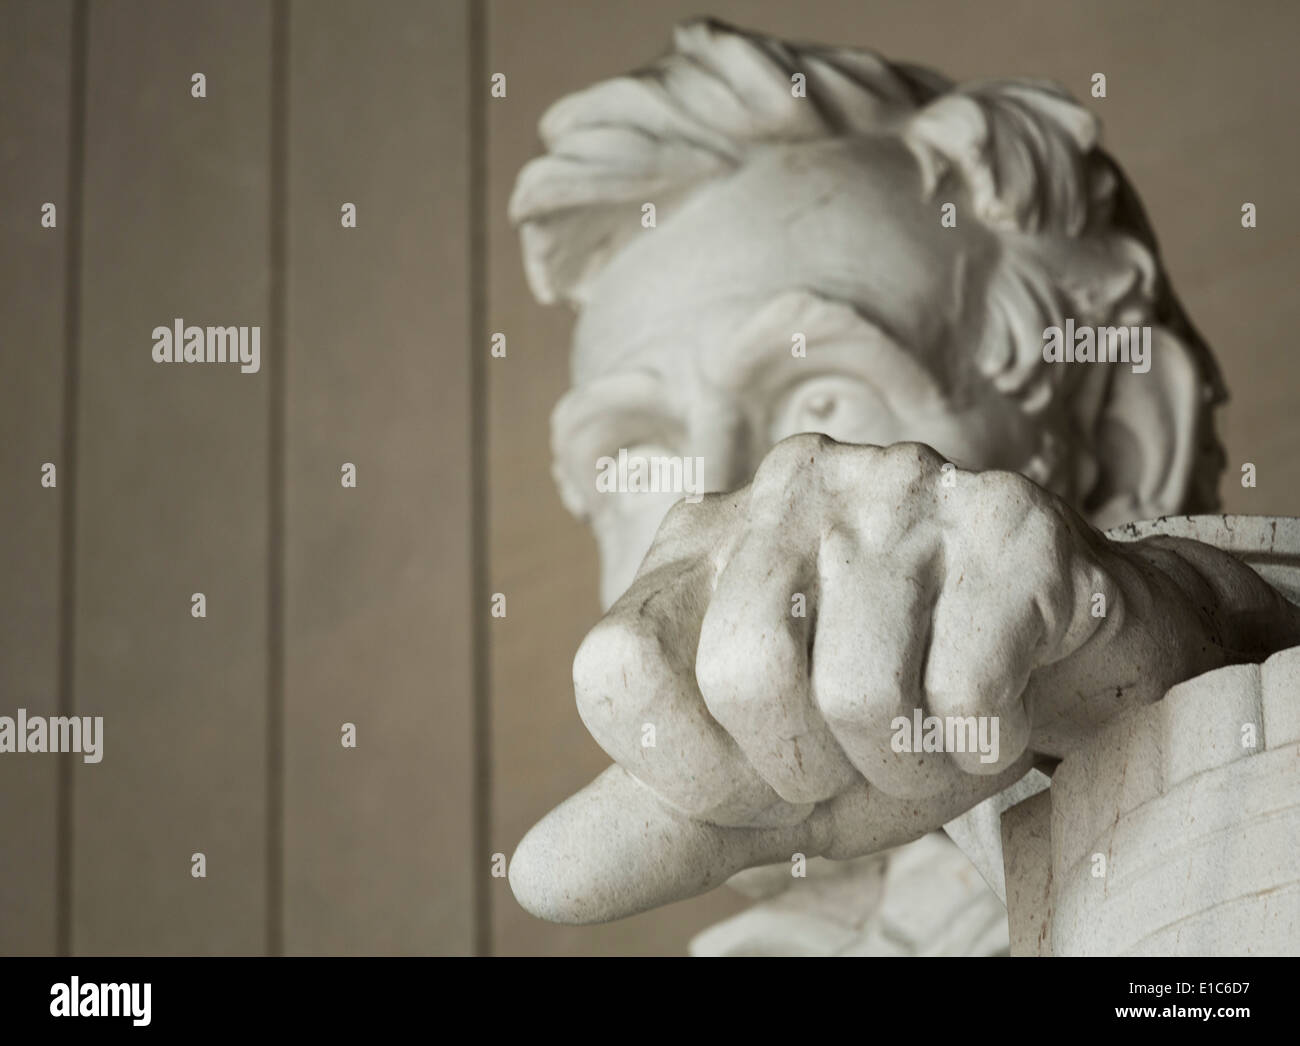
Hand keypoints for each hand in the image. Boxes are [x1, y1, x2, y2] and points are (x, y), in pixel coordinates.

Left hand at [509, 435, 1299, 922]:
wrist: (1053, 673)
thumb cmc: (893, 714)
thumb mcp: (760, 782)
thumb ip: (653, 824)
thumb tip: (533, 881)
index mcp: (698, 549)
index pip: (614, 665)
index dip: (686, 764)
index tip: (759, 775)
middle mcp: (782, 491)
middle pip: (743, 677)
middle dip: (815, 768)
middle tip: (863, 747)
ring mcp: (895, 486)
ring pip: (859, 694)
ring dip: (909, 763)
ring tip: (933, 722)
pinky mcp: (1003, 518)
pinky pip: (965, 691)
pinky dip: (983, 743)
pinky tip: (994, 699)